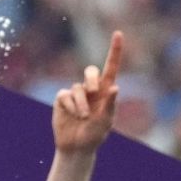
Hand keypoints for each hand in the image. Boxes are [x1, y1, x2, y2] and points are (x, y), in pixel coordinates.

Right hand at [53, 31, 122, 154]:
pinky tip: (72, 115)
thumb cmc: (94, 135)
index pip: (111, 66)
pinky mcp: (62, 100)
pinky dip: (71, 106)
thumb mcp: (106, 121)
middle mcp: (90, 89)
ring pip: (78, 89)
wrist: (76, 147)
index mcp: (105, 91)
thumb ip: (110, 104)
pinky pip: (65, 96)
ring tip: (84, 117)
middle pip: (91, 72)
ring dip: (82, 104)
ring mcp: (75, 94)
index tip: (118, 33)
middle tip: (94, 91)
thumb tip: (115, 87)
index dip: (114, 50)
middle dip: (92, 79)